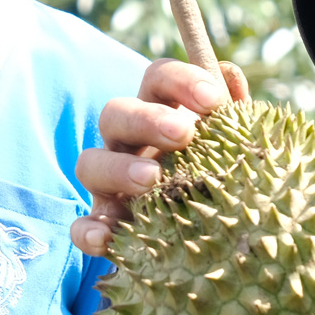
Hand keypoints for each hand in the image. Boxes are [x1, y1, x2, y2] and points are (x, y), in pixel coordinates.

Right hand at [70, 58, 248, 256]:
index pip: (158, 78)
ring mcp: (109, 183)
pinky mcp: (104, 223)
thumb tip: (229, 76)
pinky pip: (81, 224)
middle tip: (183, 134)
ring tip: (151, 179)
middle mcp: (127, 142)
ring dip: (118, 168)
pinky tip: (106, 239)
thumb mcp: (232, 145)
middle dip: (147, 119)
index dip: (181, 81)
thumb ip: (233, 112)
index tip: (214, 101)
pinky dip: (87, 230)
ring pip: (90, 163)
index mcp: (160, 112)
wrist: (210, 235)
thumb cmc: (221, 175)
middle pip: (116, 112)